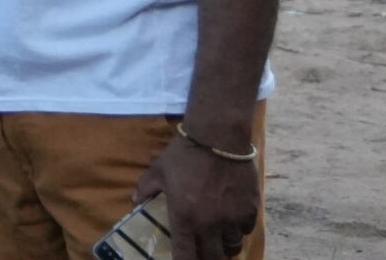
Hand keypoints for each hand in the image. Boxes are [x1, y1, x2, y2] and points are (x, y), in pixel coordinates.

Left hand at [134, 128, 258, 259]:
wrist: (217, 137)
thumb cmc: (184, 154)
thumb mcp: (158, 170)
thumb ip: (146, 188)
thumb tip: (135, 201)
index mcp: (185, 218)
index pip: (185, 255)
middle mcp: (209, 224)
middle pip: (212, 257)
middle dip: (208, 258)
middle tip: (205, 253)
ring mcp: (232, 218)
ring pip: (232, 246)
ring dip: (225, 246)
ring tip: (221, 240)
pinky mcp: (250, 209)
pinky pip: (246, 230)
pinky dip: (240, 229)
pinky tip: (235, 221)